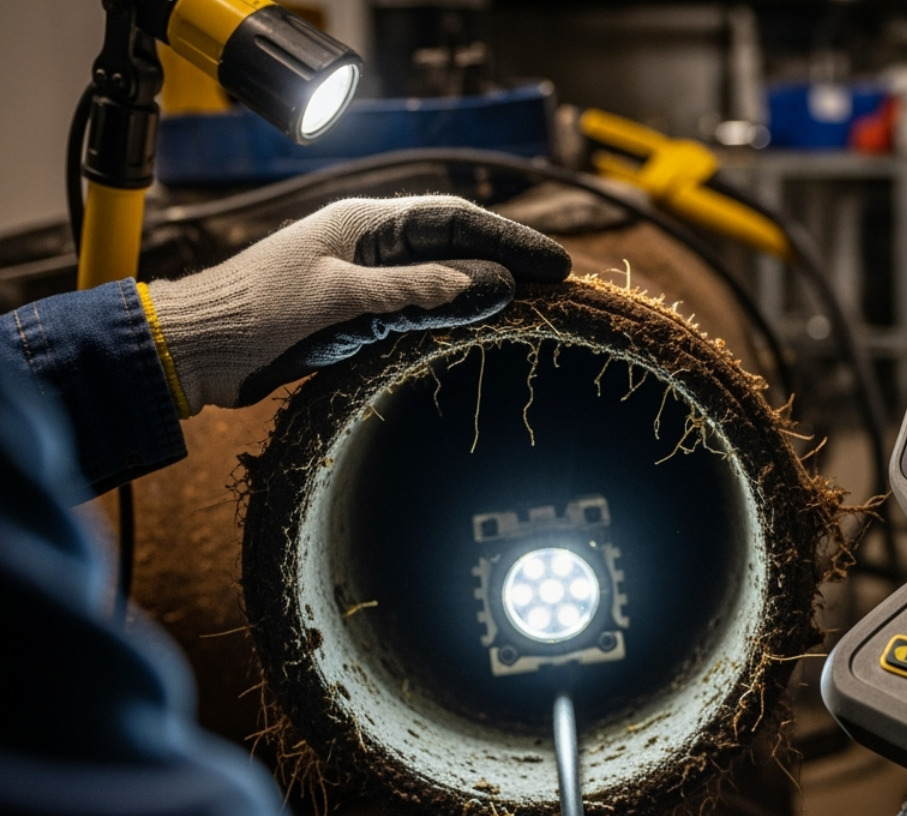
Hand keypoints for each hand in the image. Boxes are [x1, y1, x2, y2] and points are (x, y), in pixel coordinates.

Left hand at [143, 196, 569, 412]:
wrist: (194, 348)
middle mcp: (369, 245)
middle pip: (455, 246)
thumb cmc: (254, 314)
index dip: (510, 241)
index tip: (555, 264)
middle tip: (558, 286)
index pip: (455, 221)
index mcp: (364, 223)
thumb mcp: (342, 300)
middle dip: (508, 262)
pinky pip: (419, 308)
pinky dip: (454, 315)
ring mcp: (362, 278)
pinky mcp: (354, 313)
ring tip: (533, 306)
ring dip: (486, 290)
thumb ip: (416, 292)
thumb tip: (492, 284)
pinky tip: (478, 328)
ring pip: (441, 278)